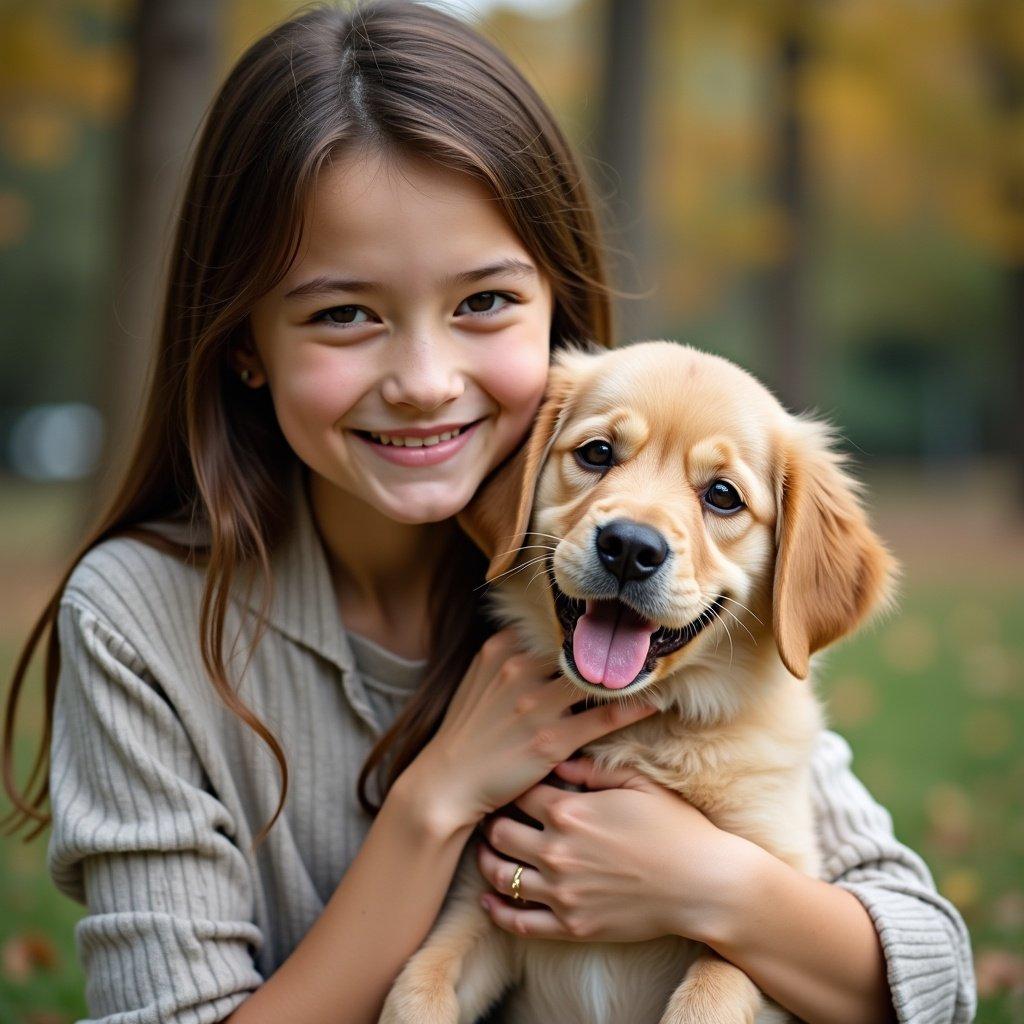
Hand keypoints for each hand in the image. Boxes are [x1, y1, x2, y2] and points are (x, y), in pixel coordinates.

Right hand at [408, 629, 658, 833]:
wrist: (447, 782)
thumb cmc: (467, 733)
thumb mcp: (478, 680)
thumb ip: (508, 655)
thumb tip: (539, 638)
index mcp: (500, 650)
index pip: (553, 627)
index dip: (585, 626)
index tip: (615, 620)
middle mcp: (518, 670)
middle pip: (578, 647)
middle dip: (611, 644)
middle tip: (647, 639)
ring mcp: (535, 705)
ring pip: (595, 678)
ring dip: (628, 673)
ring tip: (661, 668)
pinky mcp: (550, 740)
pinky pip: (602, 717)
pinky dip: (633, 707)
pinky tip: (654, 701)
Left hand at [476, 756, 756, 943]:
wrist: (704, 885)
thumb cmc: (675, 827)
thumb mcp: (637, 782)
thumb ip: (591, 768)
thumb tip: (557, 757)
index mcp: (570, 811)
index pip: (517, 792)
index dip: (510, 785)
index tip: (510, 784)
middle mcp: (556, 850)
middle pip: (498, 832)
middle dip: (490, 821)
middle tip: (490, 815)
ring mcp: (561, 892)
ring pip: (500, 875)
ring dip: (486, 861)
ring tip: (487, 851)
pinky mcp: (571, 926)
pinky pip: (518, 922)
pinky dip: (496, 910)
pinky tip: (490, 899)